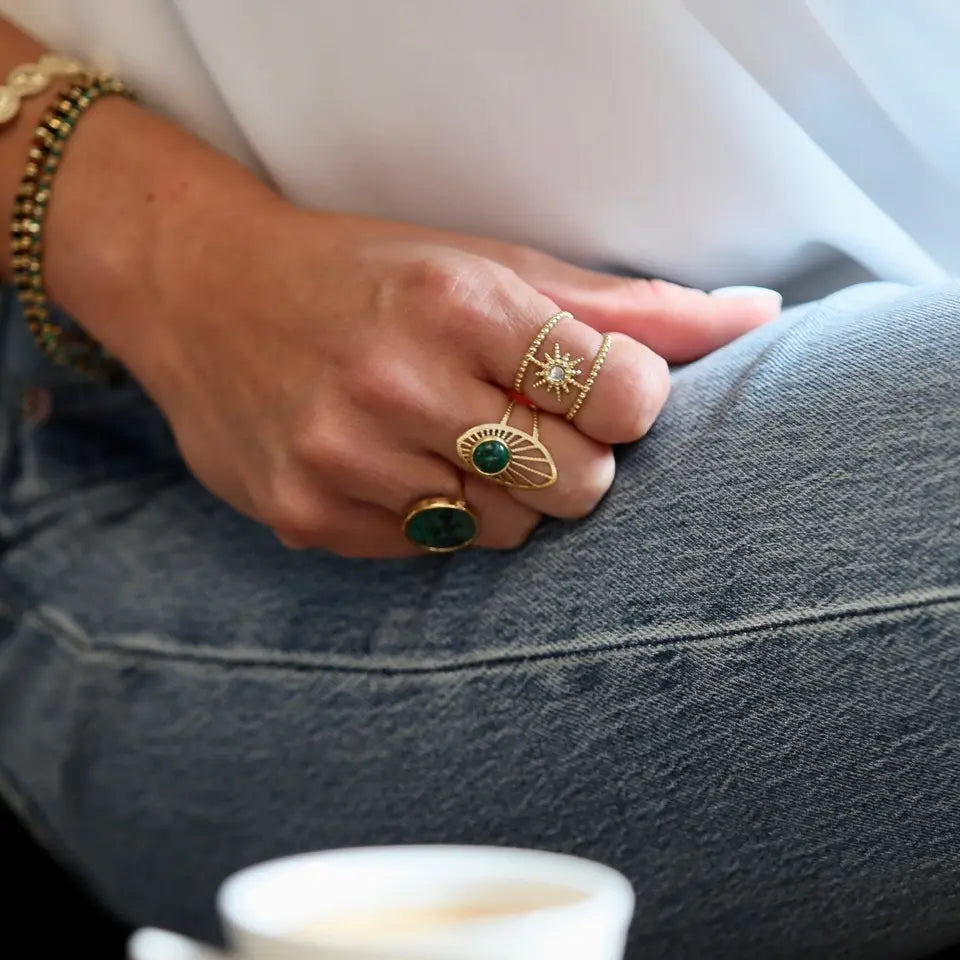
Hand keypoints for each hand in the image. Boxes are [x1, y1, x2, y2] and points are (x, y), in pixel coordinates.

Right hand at [40, 102, 778, 557]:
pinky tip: (400, 467)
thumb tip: (755, 318)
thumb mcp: (489, 264)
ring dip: (504, 494)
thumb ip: (624, 306)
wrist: (203, 292)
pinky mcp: (307, 515)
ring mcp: (344, 458)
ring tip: (456, 441)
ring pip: (509, 532)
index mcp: (458, 302)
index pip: (623, 395)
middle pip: (578, 484)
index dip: (631, 402)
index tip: (601, 390)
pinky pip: (433, 550)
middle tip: (528, 423)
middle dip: (575, 459)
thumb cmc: (367, 272)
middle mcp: (397, 382)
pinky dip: (438, 516)